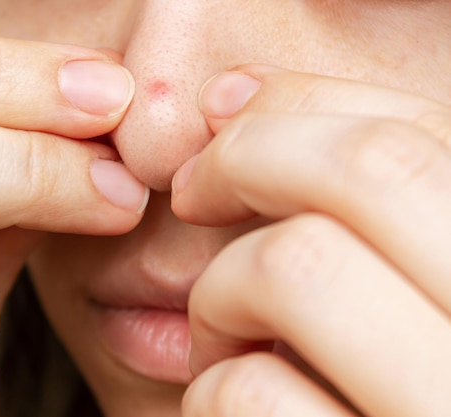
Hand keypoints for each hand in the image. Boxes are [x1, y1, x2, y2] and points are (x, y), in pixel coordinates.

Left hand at [172, 65, 450, 415]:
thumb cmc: (363, 379)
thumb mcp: (386, 283)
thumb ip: (344, 199)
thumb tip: (234, 97)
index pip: (421, 133)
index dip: (303, 102)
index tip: (224, 111)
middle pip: (369, 171)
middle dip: (247, 158)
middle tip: (193, 188)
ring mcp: (438, 412)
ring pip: (295, 269)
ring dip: (223, 289)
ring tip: (220, 331)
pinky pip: (246, 390)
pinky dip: (210, 386)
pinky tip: (226, 407)